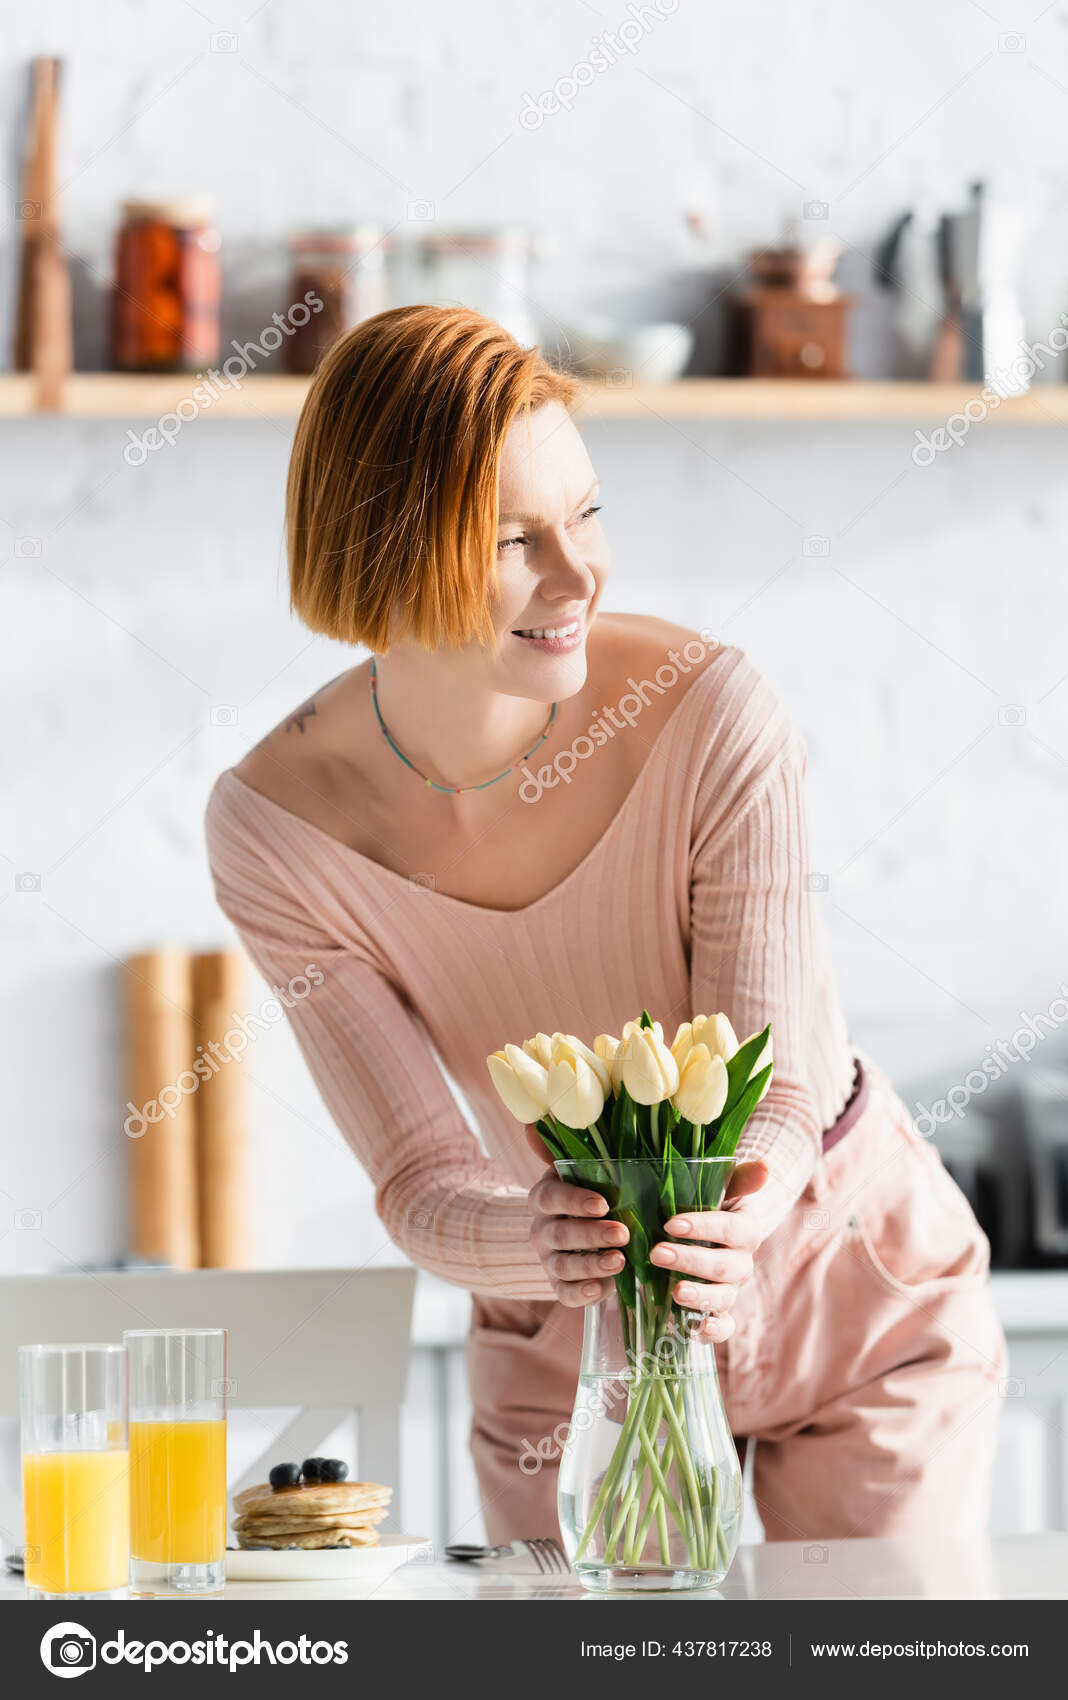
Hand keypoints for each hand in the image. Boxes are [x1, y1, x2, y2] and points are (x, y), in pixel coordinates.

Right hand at [526, 1129, 629, 1305]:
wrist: (574, 1228)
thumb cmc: (588, 1191)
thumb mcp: (580, 1169)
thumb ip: (567, 1148)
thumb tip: (535, 1122)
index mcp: (544, 1196)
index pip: (551, 1197)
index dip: (574, 1201)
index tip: (603, 1203)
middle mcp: (541, 1229)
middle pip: (559, 1234)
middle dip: (591, 1235)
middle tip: (622, 1233)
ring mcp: (548, 1259)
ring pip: (562, 1266)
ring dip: (590, 1265)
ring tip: (619, 1262)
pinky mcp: (559, 1284)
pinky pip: (564, 1293)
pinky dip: (582, 1294)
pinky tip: (604, 1289)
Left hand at [650, 1160, 769, 1342]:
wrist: (713, 1234)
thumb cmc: (710, 1205)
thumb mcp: (722, 1187)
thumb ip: (740, 1178)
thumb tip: (764, 1166)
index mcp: (746, 1229)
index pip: (731, 1228)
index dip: (703, 1227)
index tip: (671, 1223)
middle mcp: (742, 1262)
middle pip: (724, 1266)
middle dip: (691, 1260)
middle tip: (658, 1253)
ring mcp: (731, 1290)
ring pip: (722, 1298)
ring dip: (700, 1296)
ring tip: (675, 1292)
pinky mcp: (720, 1311)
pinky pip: (724, 1327)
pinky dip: (713, 1331)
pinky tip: (693, 1329)